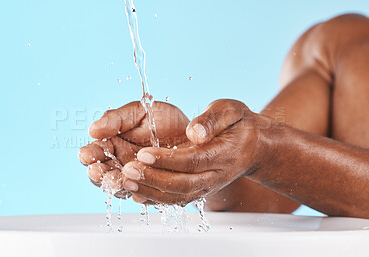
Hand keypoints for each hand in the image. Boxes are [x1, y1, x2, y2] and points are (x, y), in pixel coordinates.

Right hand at [78, 101, 189, 198]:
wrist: (196, 136)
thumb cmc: (165, 121)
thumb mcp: (139, 112)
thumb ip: (116, 119)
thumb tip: (93, 129)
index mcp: (113, 144)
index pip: (95, 153)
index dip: (89, 155)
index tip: (87, 155)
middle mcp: (121, 164)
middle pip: (103, 175)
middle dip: (99, 174)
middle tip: (98, 171)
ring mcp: (137, 179)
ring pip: (121, 188)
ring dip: (117, 185)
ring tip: (118, 179)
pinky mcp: (154, 191)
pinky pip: (146, 197)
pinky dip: (142, 195)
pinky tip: (140, 193)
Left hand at [121, 99, 273, 204]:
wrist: (253, 146)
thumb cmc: (239, 125)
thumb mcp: (231, 111)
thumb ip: (213, 119)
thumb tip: (194, 133)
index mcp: (224, 154)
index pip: (193, 160)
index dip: (167, 160)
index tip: (143, 154)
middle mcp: (216, 175)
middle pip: (183, 184)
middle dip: (153, 178)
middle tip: (128, 170)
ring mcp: (208, 186)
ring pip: (178, 197)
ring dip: (151, 192)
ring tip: (126, 182)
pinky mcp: (200, 190)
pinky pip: (178, 200)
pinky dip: (156, 199)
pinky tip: (137, 192)